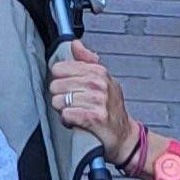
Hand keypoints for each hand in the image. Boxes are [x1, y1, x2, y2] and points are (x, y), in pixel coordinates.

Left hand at [49, 39, 137, 155]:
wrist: (124, 135)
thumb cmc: (110, 108)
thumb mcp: (102, 79)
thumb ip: (85, 60)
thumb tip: (75, 44)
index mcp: (98, 71)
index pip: (58, 68)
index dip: (60, 81)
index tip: (71, 89)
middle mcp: (98, 83)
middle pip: (55, 85)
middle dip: (61, 97)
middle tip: (75, 103)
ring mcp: (98, 100)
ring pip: (58, 101)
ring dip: (64, 111)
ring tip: (77, 113)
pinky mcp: (94, 117)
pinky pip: (65, 115)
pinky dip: (67, 121)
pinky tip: (78, 122)